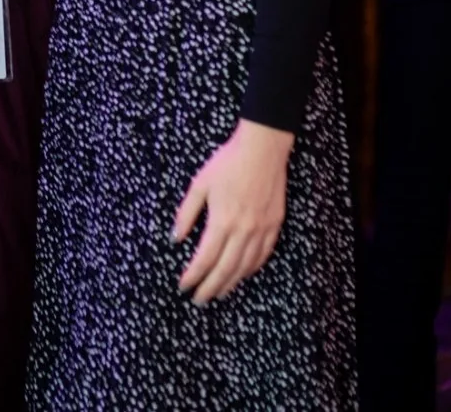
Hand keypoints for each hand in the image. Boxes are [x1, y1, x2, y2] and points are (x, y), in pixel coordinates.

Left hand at [172, 118, 293, 304]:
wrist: (262, 151)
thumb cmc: (227, 164)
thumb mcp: (199, 185)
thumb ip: (187, 213)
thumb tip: (176, 238)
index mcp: (221, 221)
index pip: (205, 258)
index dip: (193, 275)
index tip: (183, 286)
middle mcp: (243, 231)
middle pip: (225, 268)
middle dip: (210, 287)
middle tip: (199, 300)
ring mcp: (261, 230)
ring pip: (245, 266)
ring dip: (231, 283)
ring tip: (219, 293)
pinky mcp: (275, 225)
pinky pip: (263, 255)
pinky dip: (251, 269)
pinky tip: (242, 274)